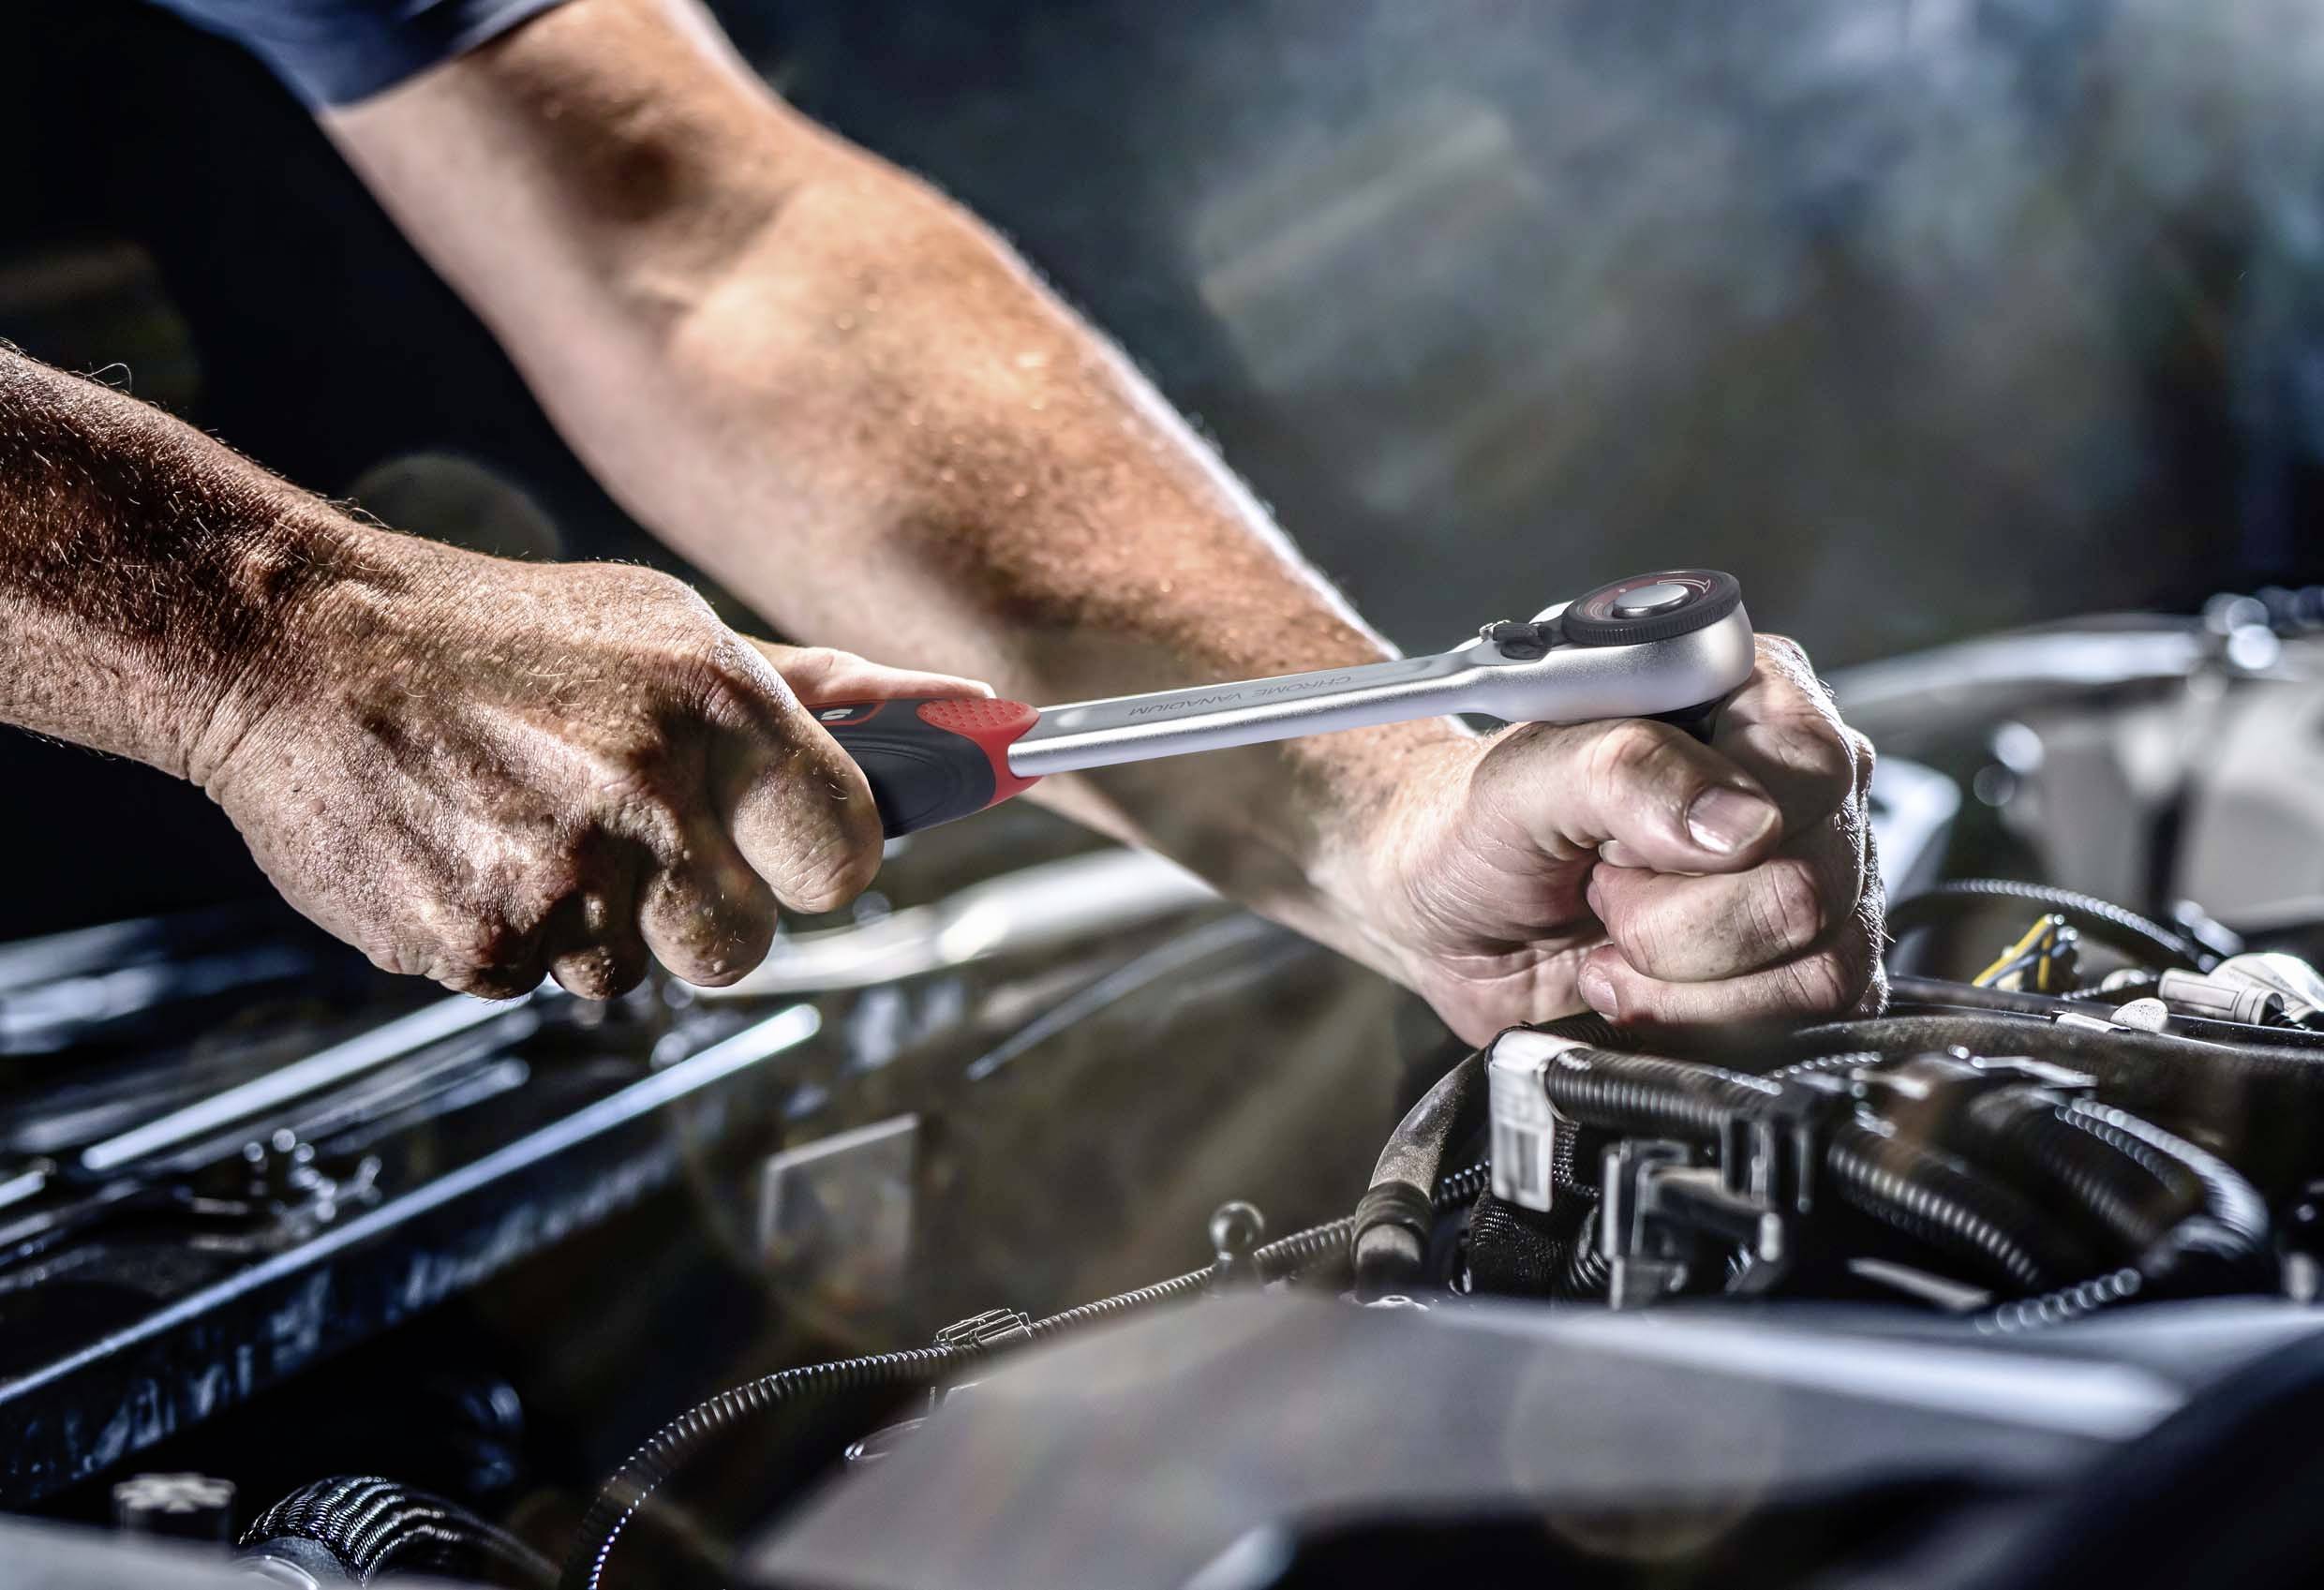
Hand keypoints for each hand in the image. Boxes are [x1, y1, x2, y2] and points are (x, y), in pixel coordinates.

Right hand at [195, 533, 988, 998]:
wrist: (303, 648)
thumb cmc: (511, 635)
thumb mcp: (673, 631)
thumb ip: (824, 696)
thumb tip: (977, 714)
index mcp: (719, 714)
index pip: (847, 858)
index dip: (813, 859)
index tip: (781, 845)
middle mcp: (651, 803)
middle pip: (743, 949)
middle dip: (699, 909)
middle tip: (628, 835)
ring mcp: (561, 886)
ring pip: (632, 974)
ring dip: (596, 922)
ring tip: (527, 823)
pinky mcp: (477, 948)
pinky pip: (536, 983)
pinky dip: (510, 936)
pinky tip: (471, 849)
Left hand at [1342, 636, 1881, 1044]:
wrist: (1448, 912)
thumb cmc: (1478, 826)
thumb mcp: (1519, 781)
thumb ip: (1624, 772)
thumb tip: (1744, 821)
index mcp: (1748, 698)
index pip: (1809, 769)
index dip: (1705, 829)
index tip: (1617, 841)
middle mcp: (1797, 788)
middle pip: (1806, 887)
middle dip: (1672, 918)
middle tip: (1601, 888)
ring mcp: (1809, 880)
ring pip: (1816, 967)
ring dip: (1682, 980)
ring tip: (1612, 940)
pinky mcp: (1796, 969)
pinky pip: (1809, 1019)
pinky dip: (1700, 1021)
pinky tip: (1640, 986)